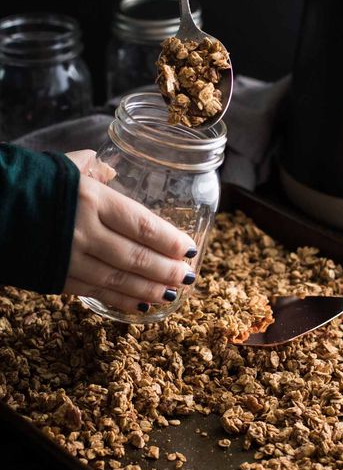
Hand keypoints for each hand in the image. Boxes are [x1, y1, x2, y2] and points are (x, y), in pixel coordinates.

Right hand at [63, 150, 196, 312]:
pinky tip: (139, 305)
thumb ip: (94, 168)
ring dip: (149, 290)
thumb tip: (113, 172)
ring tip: (171, 296)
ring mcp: (69, 259)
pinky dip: (120, 300)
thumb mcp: (65, 165)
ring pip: (118, 280)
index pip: (141, 225)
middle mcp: (84, 232)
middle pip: (136, 257)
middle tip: (187, 278)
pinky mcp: (55, 277)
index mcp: (91, 199)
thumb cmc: (27, 180)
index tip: (189, 250)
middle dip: (166, 271)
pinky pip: (95, 292)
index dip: (169, 241)